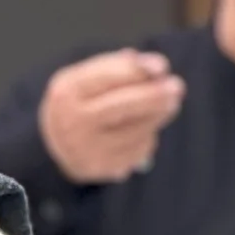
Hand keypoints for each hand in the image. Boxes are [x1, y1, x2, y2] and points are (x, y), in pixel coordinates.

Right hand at [37, 49, 185, 183]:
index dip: (138, 71)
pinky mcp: (103, 168)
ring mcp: (88, 148)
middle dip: (154, 95)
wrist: (56, 145)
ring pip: (136, 129)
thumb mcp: (87, 77)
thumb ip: (119, 66)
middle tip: (178, 86)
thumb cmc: (80, 102)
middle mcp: (73, 122)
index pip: (107, 77)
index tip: (162, 67)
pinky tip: (146, 129)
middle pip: (123, 106)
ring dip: (158, 115)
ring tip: (169, 104)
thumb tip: (154, 65)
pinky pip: (138, 150)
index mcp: (67, 91)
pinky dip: (148, 136)